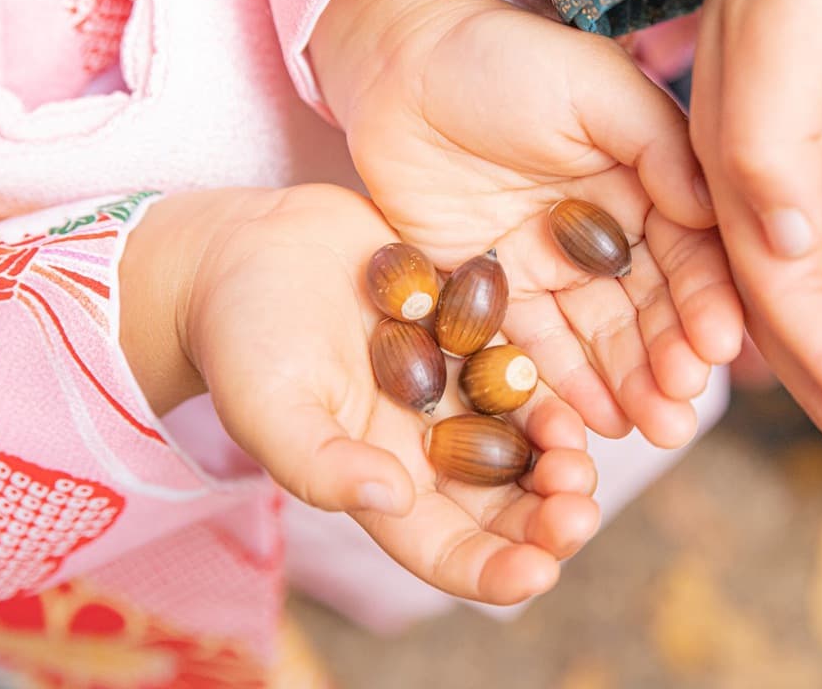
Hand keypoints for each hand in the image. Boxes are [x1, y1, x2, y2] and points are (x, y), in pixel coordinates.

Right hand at [124, 185, 601, 605]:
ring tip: (577, 457)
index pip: (446, 549)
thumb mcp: (269, 405)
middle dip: (548, 520)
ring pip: (528, 441)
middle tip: (579, 512)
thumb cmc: (242, 338)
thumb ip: (320, 463)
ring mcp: (457, 389)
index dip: (495, 571)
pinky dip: (553, 390)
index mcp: (381, 480)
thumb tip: (392, 498)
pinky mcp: (475, 332)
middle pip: (505, 504)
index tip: (538, 572)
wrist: (252, 248)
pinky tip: (569, 394)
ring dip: (561, 458)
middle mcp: (430, 444)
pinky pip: (529, 370)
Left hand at [309, 0, 742, 448]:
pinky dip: (564, 386)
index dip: (704, 299)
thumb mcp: (595, 86)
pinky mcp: (494, 288)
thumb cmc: (503, 55)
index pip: (688, 250)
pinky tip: (594, 423)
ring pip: (599, 336)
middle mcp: (608, 230)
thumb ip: (660, 144)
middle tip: (683, 409)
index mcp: (646, 180)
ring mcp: (550, 264)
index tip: (716, 347)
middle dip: (670, 359)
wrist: (397, 60)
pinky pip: (533, 346)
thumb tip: (715, 211)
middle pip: (649, 306)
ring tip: (654, 430)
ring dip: (629, 385)